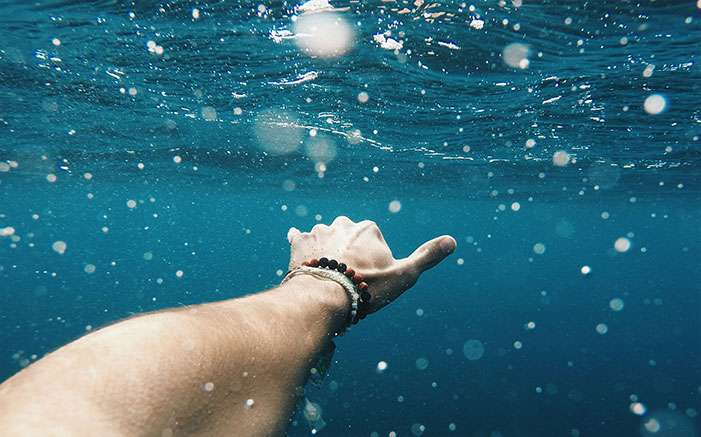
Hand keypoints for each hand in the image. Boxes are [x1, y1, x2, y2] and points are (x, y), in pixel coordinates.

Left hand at [287, 216, 455, 313]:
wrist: (323, 297)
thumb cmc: (366, 287)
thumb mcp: (404, 275)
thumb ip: (427, 257)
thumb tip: (452, 241)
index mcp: (369, 228)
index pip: (374, 244)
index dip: (373, 264)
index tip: (369, 281)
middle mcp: (343, 223)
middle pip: (349, 241)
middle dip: (349, 257)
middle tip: (348, 283)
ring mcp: (318, 231)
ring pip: (326, 241)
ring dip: (326, 255)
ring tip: (327, 281)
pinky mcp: (298, 242)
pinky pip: (298, 239)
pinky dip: (300, 246)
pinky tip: (301, 255)